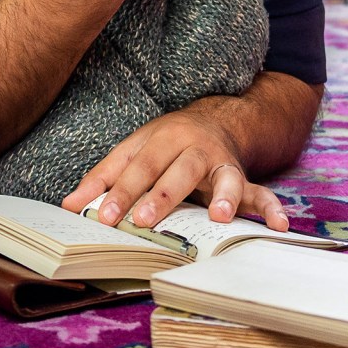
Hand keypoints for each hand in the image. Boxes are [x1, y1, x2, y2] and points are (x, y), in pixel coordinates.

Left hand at [59, 108, 288, 231]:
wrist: (213, 120)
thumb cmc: (163, 144)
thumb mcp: (131, 151)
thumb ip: (102, 178)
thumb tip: (68, 205)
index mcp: (161, 139)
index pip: (137, 167)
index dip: (120, 192)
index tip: (103, 217)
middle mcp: (194, 148)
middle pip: (177, 172)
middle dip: (160, 197)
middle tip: (143, 221)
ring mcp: (221, 163)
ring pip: (222, 178)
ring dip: (222, 197)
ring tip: (218, 216)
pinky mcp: (243, 179)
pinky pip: (261, 192)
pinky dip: (272, 209)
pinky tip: (279, 227)